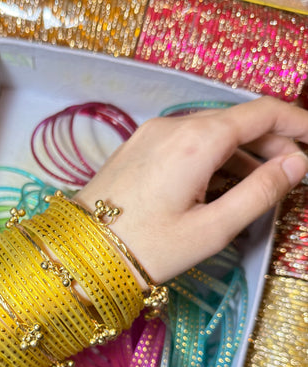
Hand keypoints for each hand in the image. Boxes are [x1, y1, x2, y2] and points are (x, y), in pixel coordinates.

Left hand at [76, 97, 307, 283]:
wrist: (80, 254)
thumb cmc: (147, 248)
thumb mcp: (212, 229)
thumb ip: (260, 193)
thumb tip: (298, 165)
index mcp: (196, 140)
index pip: (262, 112)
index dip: (297, 123)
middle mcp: (173, 125)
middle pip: (237, 121)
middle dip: (272, 143)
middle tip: (293, 175)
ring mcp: (151, 133)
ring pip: (212, 131)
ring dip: (243, 152)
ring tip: (262, 186)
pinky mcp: (138, 146)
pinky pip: (187, 141)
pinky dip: (214, 156)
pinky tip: (222, 184)